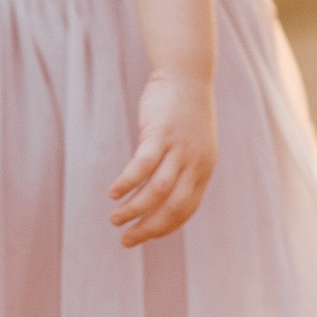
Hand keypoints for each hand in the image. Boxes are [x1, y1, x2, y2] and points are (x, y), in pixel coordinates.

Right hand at [109, 69, 216, 246]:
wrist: (186, 75)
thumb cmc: (184, 113)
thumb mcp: (191, 145)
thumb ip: (181, 169)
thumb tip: (161, 195)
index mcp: (203, 170)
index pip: (185, 210)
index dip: (163, 227)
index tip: (144, 235)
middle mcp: (195, 163)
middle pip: (172, 208)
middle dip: (148, 229)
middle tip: (126, 241)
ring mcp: (178, 149)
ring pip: (156, 191)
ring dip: (134, 209)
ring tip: (115, 219)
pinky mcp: (160, 134)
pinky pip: (142, 166)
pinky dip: (127, 183)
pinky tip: (114, 193)